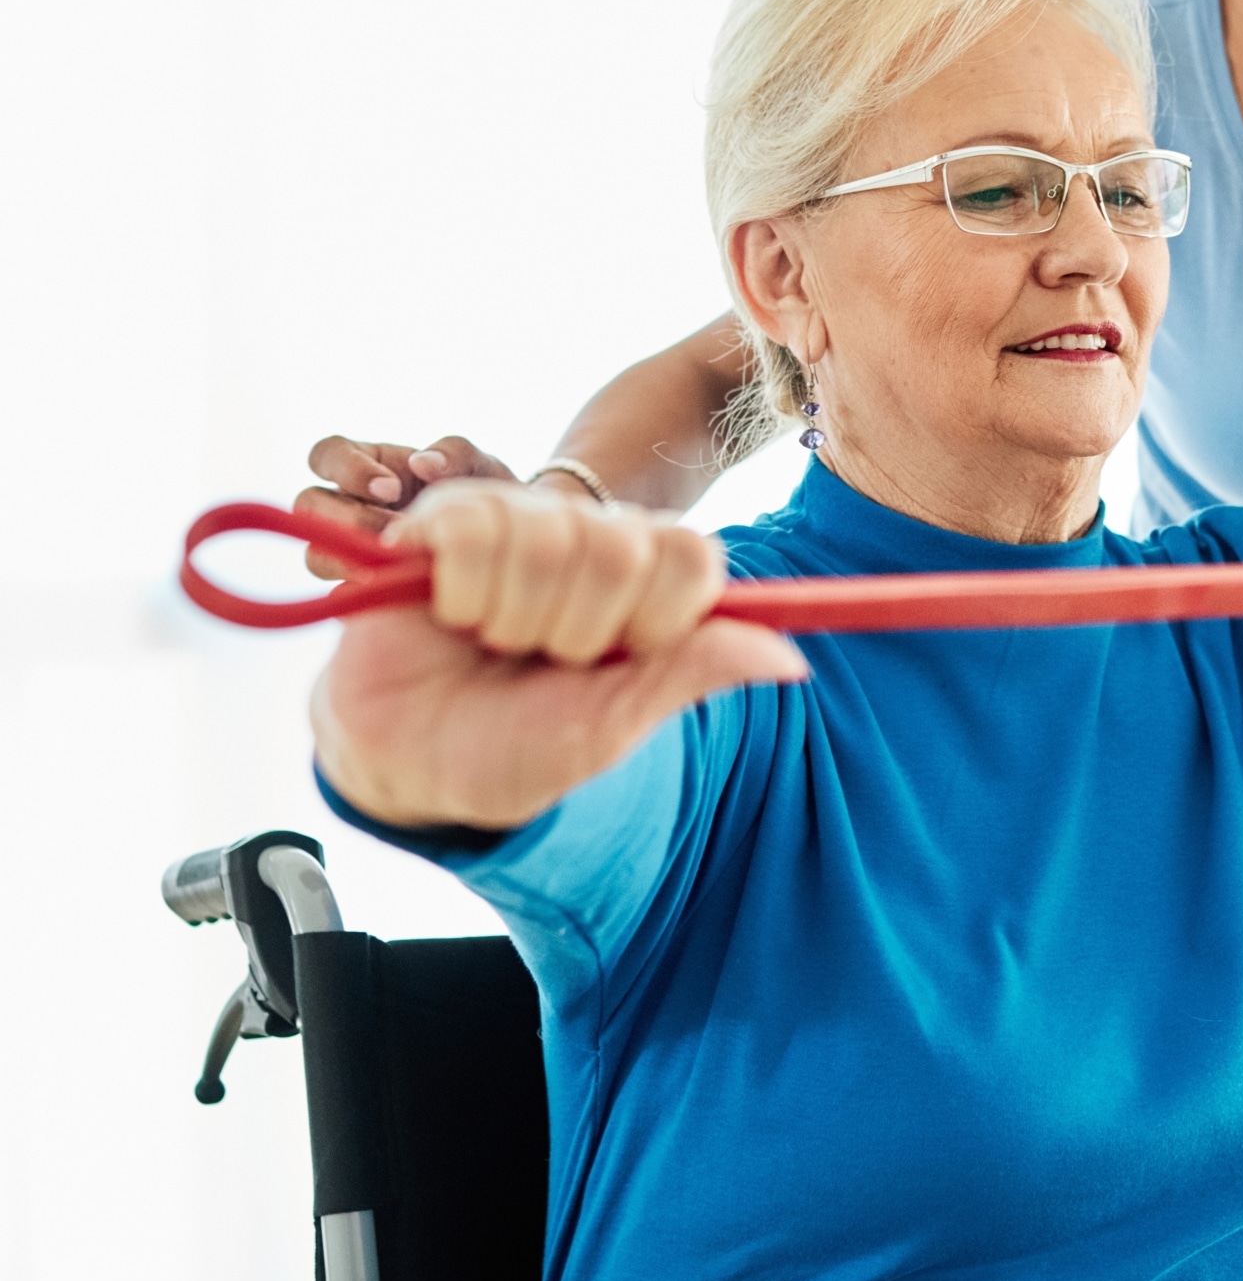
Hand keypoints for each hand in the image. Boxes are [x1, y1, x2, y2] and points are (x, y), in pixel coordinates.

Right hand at [296, 435, 520, 578]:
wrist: (504, 548)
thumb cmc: (481, 495)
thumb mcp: (479, 467)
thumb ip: (456, 454)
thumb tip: (422, 462)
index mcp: (366, 466)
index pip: (326, 455)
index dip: (347, 468)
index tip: (391, 488)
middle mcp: (347, 506)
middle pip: (310, 505)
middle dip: (350, 517)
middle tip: (397, 529)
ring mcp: (345, 550)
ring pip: (315, 553)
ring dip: (349, 558)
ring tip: (400, 561)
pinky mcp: (357, 590)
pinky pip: (339, 595)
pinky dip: (364, 593)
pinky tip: (398, 592)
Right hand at [312, 479, 806, 829]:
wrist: (410, 762)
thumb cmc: (515, 745)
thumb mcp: (613, 726)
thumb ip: (694, 675)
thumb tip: (793, 660)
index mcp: (647, 580)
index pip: (693, 558)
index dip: (658, 619)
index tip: (618, 660)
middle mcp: (592, 537)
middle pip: (624, 550)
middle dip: (578, 632)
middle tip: (541, 659)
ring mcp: (522, 519)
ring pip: (550, 541)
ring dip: (514, 619)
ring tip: (492, 643)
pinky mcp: (449, 518)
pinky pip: (477, 534)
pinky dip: (463, 594)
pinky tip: (450, 614)